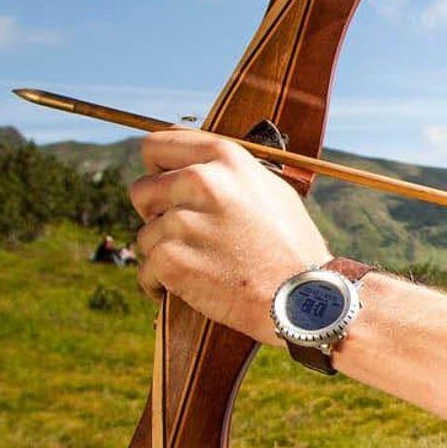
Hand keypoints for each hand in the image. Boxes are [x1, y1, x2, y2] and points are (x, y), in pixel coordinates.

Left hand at [129, 130, 331, 344]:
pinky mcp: (172, 259)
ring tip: (205, 267)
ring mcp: (183, 221)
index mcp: (225, 158)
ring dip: (166, 253)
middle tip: (189, 237)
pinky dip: (161, 284)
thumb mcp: (270, 191)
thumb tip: (186, 166)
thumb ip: (227, 173)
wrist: (304, 300)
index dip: (158, 171)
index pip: (156, 146)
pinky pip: (146, 270)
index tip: (166, 190)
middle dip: (156, 214)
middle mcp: (201, 181)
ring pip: (146, 235)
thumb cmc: (292, 248)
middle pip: (142, 191)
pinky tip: (191, 289)